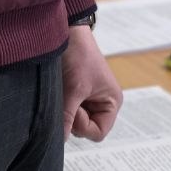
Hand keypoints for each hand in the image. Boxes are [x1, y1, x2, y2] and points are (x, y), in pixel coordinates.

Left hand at [62, 24, 123, 140]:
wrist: (67, 30)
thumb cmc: (78, 55)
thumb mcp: (73, 88)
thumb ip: (67, 116)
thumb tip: (60, 140)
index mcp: (111, 102)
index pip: (98, 132)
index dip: (83, 126)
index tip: (74, 108)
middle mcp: (102, 102)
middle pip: (85, 128)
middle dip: (73, 117)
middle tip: (66, 97)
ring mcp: (88, 98)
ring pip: (74, 119)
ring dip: (65, 109)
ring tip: (62, 90)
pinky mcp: (75, 92)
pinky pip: (68, 108)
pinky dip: (62, 103)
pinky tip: (59, 90)